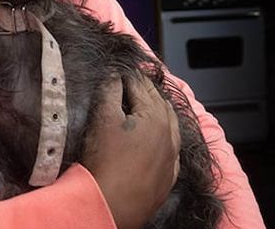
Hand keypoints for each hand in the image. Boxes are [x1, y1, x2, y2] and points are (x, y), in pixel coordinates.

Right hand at [81, 72, 179, 228]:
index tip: (116, 67)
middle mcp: (170, 135)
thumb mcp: (102, 118)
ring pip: (169, 124)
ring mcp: (172, 158)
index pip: (141, 84)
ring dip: (156, 110)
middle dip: (143, 89)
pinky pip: (170, 148)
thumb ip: (110, 90)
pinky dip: (162, 135)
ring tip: (141, 103)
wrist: (109, 207)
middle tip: (126, 81)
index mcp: (156, 117)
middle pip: (158, 101)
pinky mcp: (168, 177)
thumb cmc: (104, 162)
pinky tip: (153, 137)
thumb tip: (115, 74)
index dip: (126, 74)